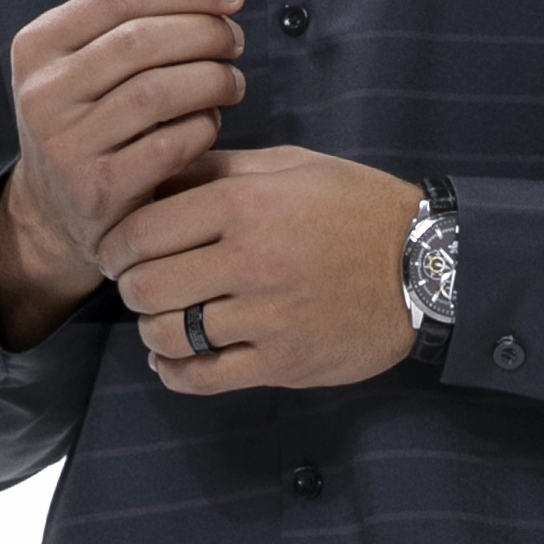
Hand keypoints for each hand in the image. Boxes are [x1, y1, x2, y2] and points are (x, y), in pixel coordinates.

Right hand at [0, 0, 245, 349]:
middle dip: (205, 32)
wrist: (58, 211)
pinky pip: (167, 146)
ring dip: (212, 80)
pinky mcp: (98, 192)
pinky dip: (202, 127)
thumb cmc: (89, 113)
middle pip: (140, 41)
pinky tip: (212, 122)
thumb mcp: (90, 52)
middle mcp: (41, 94)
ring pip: (157, 93)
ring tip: (234, 81)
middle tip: (237, 40)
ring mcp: (66, 147)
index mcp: (37, 45)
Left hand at [100, 149, 420, 396]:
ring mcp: (267, 316)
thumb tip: (156, 177)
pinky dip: (174, 372)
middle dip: (131, 287)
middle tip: (139, 285)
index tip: (115, 252)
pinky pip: (203, 378)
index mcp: (246, 202)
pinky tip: (175, 359)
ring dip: (153, 330)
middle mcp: (251, 259)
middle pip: (146, 284)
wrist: (427, 265)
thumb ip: (221, 169)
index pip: (142, 228)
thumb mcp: (291, 165)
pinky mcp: (283, 361)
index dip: (116, 244)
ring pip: (168, 334)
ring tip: (162, 320)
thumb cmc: (357, 207)